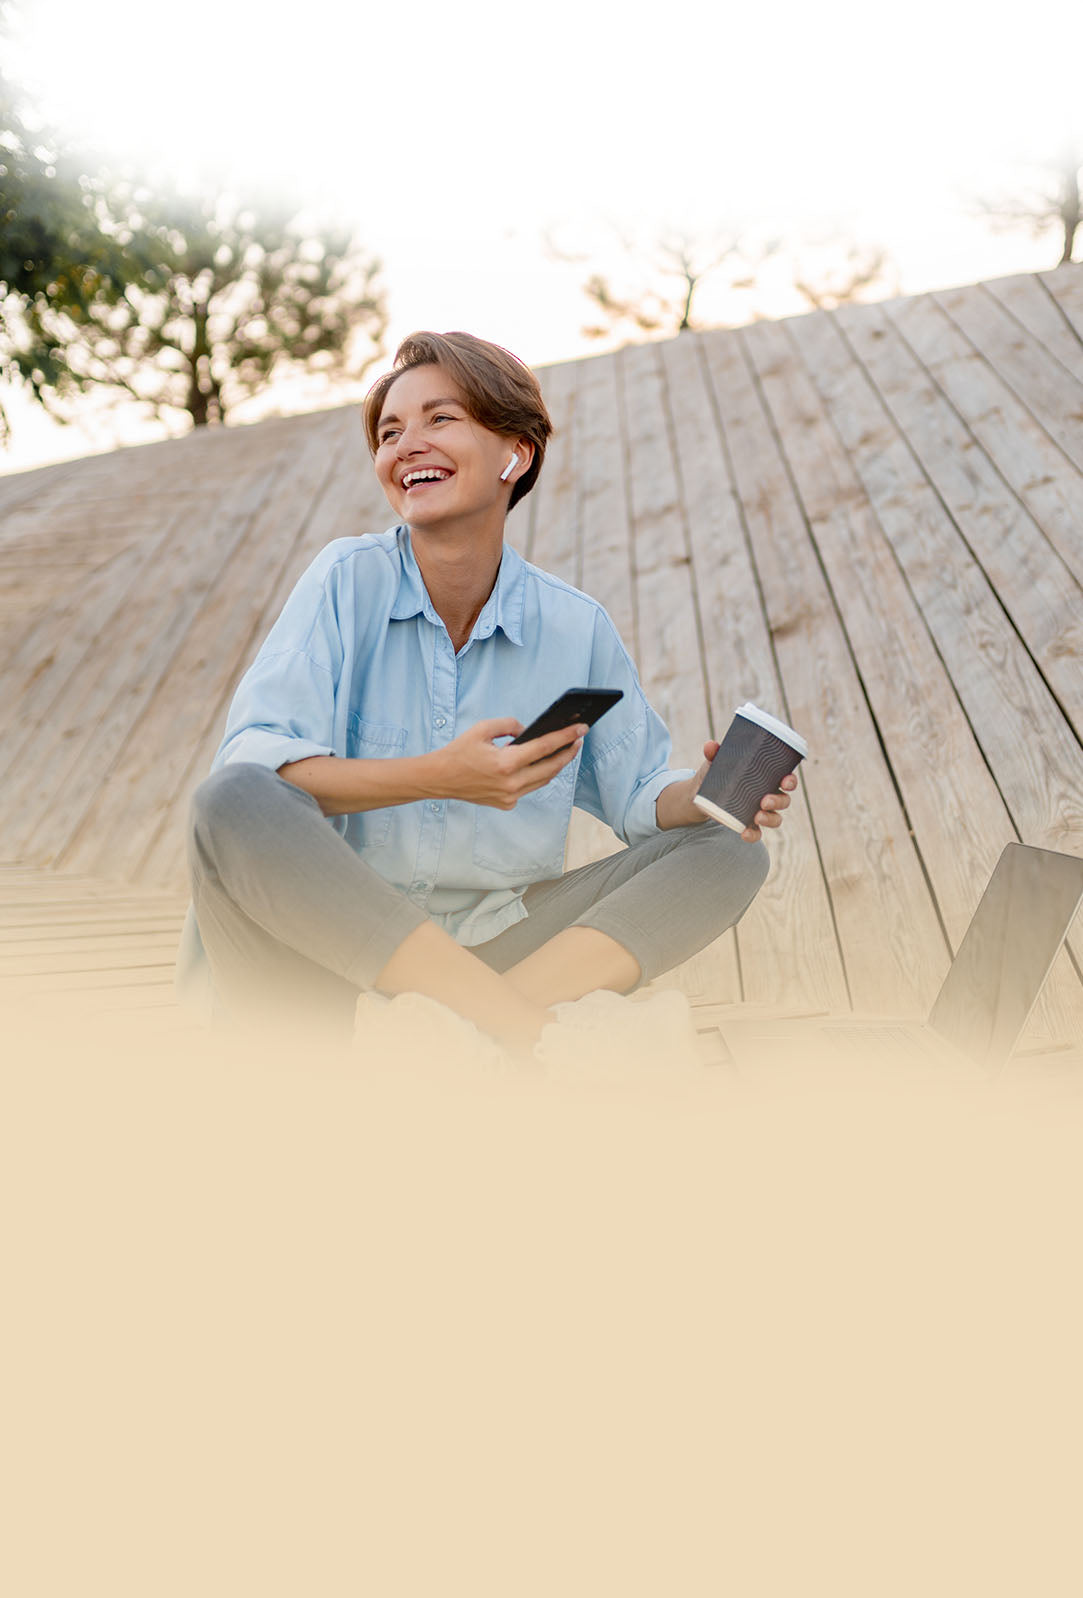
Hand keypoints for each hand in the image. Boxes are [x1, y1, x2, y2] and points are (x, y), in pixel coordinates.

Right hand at [433, 717, 585, 808]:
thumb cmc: (459, 752)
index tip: (582, 728)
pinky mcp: (507, 804)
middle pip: (551, 767)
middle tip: (578, 739)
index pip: (545, 747)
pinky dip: (536, 775)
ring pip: (543, 780)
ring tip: (565, 750)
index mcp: (506, 763)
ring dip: (556, 765)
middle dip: (568, 752)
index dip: (566, 736)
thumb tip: (529, 731)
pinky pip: (529, 787)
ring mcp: (510, 797)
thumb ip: (509, 724)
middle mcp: (511, 783)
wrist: (439, 779)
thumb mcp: (482, 729)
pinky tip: (541, 764)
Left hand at [670, 739, 798, 839]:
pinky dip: (753, 835)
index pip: (787, 779)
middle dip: (779, 801)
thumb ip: (714, 753)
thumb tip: (710, 745)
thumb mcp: (715, 762)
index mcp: (767, 777)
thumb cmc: (716, 772)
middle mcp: (768, 795)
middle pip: (784, 800)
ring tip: (757, 817)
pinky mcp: (747, 824)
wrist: (700, 793)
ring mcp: (759, 811)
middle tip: (764, 800)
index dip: (791, 781)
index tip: (786, 781)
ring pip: (776, 818)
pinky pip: (757, 833)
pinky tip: (744, 833)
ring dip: (770, 819)